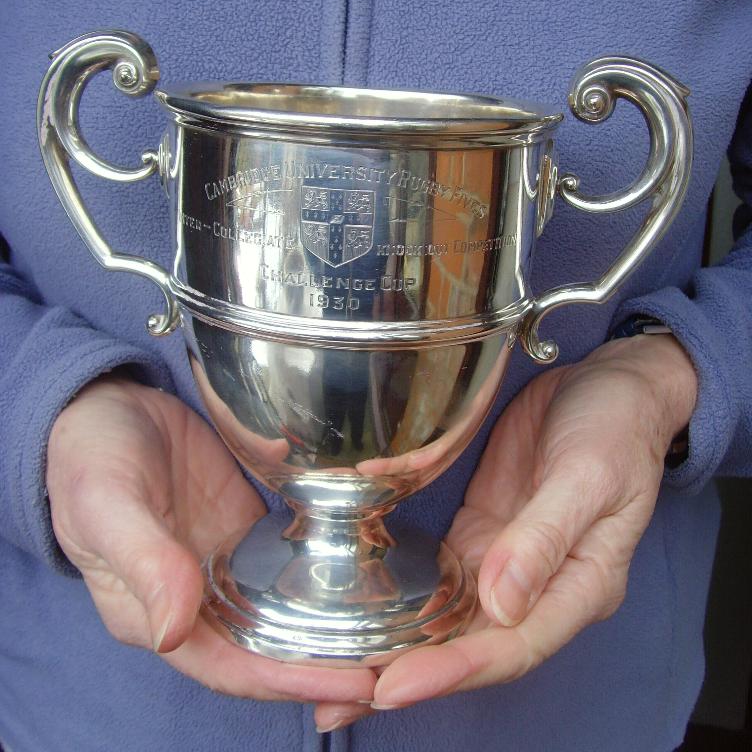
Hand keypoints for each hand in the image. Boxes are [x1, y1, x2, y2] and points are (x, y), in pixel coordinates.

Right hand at [47, 375, 375, 705]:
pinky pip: (288, 564)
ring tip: (395, 632)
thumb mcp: (108, 506)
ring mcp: (223, 565)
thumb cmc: (90, 459)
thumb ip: (144, 563)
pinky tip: (366, 578)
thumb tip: (172, 631)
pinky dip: (323, 578)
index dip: (290, 681)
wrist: (105, 408)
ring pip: (283, 612)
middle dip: (326, 666)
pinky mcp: (244, 531)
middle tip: (395, 666)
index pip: (232, 666)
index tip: (357, 683)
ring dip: (331, 629)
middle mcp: (196, 600)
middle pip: (267, 649)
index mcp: (156, 612)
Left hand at [315, 333, 696, 728]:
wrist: (607, 388)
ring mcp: (503, 559)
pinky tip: (356, 608)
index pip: (512, 644)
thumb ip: (545, 537)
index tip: (393, 686)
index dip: (453, 670)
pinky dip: (398, 594)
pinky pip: (434, 571)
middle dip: (407, 672)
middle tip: (337, 699)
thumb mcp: (590, 476)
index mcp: (579, 586)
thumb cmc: (615, 429)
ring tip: (330, 671)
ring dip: (394, 643)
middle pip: (470, 643)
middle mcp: (537, 585)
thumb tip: (501, 602)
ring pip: (445, 615)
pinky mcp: (479, 530)